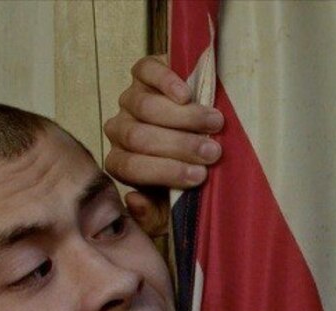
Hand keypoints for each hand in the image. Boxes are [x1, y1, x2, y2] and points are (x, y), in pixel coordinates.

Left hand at [104, 55, 225, 233]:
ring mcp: (130, 100)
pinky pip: (146, 72)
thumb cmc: (189, 168)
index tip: (200, 176)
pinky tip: (187, 94)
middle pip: (139, 137)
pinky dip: (166, 81)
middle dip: (179, 146)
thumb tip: (135, 200)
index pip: (131, 168)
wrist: (201, 128)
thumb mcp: (173, 201)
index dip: (165, 171)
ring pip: (144, 107)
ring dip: (184, 117)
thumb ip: (155, 214)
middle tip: (212, 152)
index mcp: (123, 163)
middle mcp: (120, 131)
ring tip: (215, 124)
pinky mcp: (142, 73)